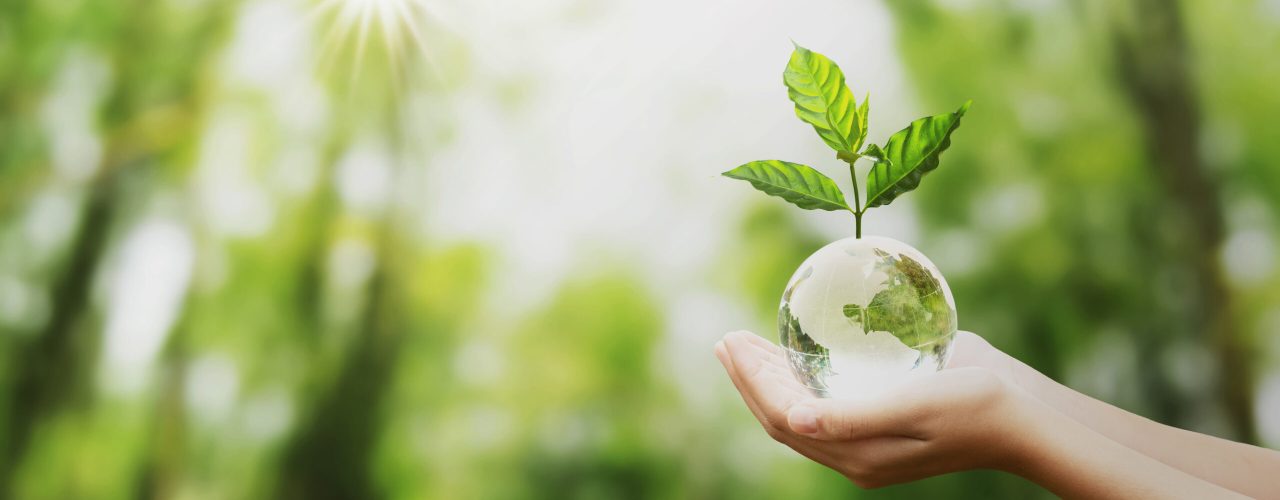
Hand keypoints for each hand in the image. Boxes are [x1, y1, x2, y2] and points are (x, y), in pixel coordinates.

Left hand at [714, 331, 1040, 487]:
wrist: (1026, 418)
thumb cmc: (976, 405)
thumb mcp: (914, 406)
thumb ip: (853, 416)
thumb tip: (793, 417)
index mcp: (856, 455)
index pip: (782, 416)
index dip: (750, 381)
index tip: (731, 343)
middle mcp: (855, 454)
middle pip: (783, 416)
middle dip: (750, 380)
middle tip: (726, 340)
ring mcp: (867, 443)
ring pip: (800, 413)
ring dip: (769, 380)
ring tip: (746, 347)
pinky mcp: (882, 424)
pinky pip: (825, 406)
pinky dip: (800, 382)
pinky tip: (796, 358)